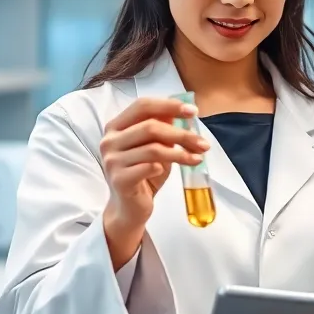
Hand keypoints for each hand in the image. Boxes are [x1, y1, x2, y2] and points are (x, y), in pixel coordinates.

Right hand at [100, 97, 207, 267]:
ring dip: (181, 153)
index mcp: (116, 126)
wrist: (130, 208)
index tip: (193, 112)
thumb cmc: (144, 173)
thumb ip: (163, 128)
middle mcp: (109, 141)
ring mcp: (112, 160)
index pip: (142, 106)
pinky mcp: (119, 179)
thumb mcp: (155, 146)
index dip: (169, 105)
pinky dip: (165, 166)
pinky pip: (148, 167)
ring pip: (153, 148)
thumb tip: (183, 111)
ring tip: (197, 158)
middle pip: (151, 127)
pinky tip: (173, 170)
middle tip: (203, 144)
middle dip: (182, 134)